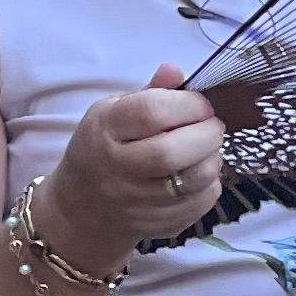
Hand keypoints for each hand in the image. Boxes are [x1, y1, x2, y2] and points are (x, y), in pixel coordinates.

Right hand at [43, 63, 228, 253]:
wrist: (82, 207)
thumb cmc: (106, 147)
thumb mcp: (115, 112)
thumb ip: (151, 92)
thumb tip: (175, 70)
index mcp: (104, 128)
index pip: (151, 113)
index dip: (189, 105)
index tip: (202, 105)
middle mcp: (114, 167)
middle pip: (171, 153)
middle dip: (206, 135)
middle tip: (213, 127)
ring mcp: (132, 201)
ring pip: (190, 182)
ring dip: (212, 161)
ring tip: (208, 150)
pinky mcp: (151, 225)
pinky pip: (196, 206)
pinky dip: (209, 188)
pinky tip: (201, 176)